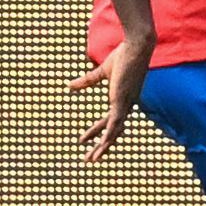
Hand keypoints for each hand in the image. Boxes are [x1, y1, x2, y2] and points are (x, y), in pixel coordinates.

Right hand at [69, 34, 152, 161]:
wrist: (136, 46)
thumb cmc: (123, 56)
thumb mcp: (101, 72)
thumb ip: (87, 81)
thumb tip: (69, 87)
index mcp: (122, 100)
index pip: (108, 121)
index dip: (96, 132)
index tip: (83, 140)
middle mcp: (126, 106)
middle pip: (112, 132)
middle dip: (100, 147)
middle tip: (88, 159)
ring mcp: (126, 105)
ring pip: (114, 132)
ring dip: (103, 147)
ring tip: (91, 159)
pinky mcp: (123, 101)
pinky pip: (115, 122)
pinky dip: (109, 135)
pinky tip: (102, 145)